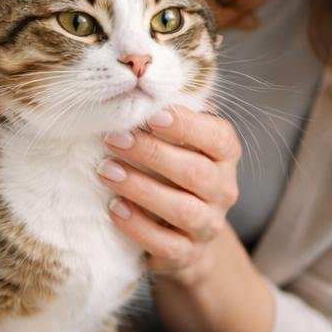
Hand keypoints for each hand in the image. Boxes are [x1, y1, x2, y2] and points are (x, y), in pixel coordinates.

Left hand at [97, 101, 241, 284]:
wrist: (183, 234)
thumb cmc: (172, 173)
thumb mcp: (178, 143)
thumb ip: (168, 117)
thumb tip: (139, 76)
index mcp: (225, 156)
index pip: (218, 138)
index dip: (188, 126)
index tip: (152, 114)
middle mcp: (224, 190)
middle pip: (197, 173)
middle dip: (153, 154)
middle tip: (114, 138)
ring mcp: (209, 225)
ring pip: (184, 210)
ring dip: (142, 189)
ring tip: (106, 172)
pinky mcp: (188, 254)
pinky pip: (168, 245)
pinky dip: (139, 227)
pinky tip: (114, 208)